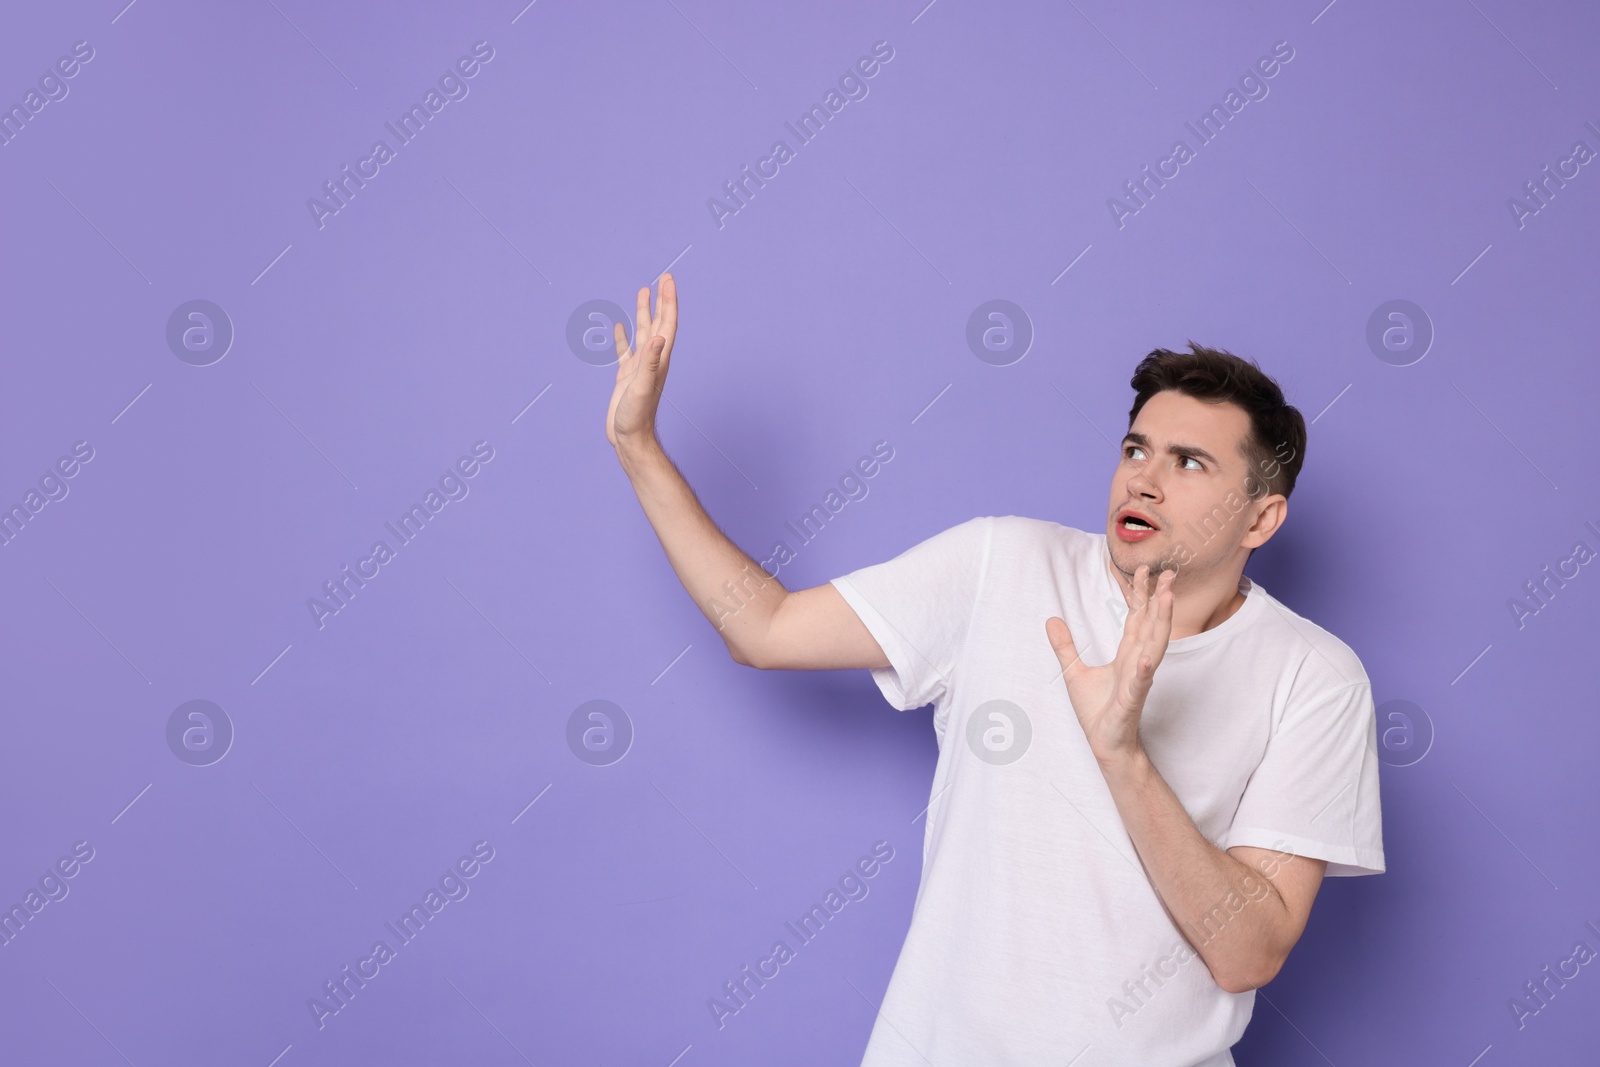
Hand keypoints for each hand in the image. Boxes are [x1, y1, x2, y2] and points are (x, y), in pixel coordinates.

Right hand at [606, 273, 677, 450]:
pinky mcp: (627, 376)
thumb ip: (649, 363)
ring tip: (643, 292)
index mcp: (658, 360)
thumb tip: (656, 337)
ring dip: (643, 312)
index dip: (668, 301)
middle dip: (660, 300)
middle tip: (663, 277)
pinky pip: (626, 350)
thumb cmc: (636, 418)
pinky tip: (620, 326)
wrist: (630, 439)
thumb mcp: (641, 388)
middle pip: (657, 322)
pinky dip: (623, 336)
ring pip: (642, 332)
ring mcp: (639, 368)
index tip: (668, 280)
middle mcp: (652, 360)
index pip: (666, 324)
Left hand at [1045, 564, 1175, 765]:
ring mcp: (1137, 681)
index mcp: (1126, 655)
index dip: (1141, 595)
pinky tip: (1146, 659)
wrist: (1104, 744)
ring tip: (1166, 599)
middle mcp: (1137, 663)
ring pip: (1153, 647)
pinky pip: (1140, 683)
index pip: (1137, 619)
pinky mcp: (1132, 701)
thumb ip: (1064, 646)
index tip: (1145, 570)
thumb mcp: (1072, 672)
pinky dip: (1144, 670)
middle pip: (1151, 625)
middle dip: (1160, 600)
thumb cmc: (1097, 711)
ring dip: (1161, 623)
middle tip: (1169, 573)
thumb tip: (1050, 620)